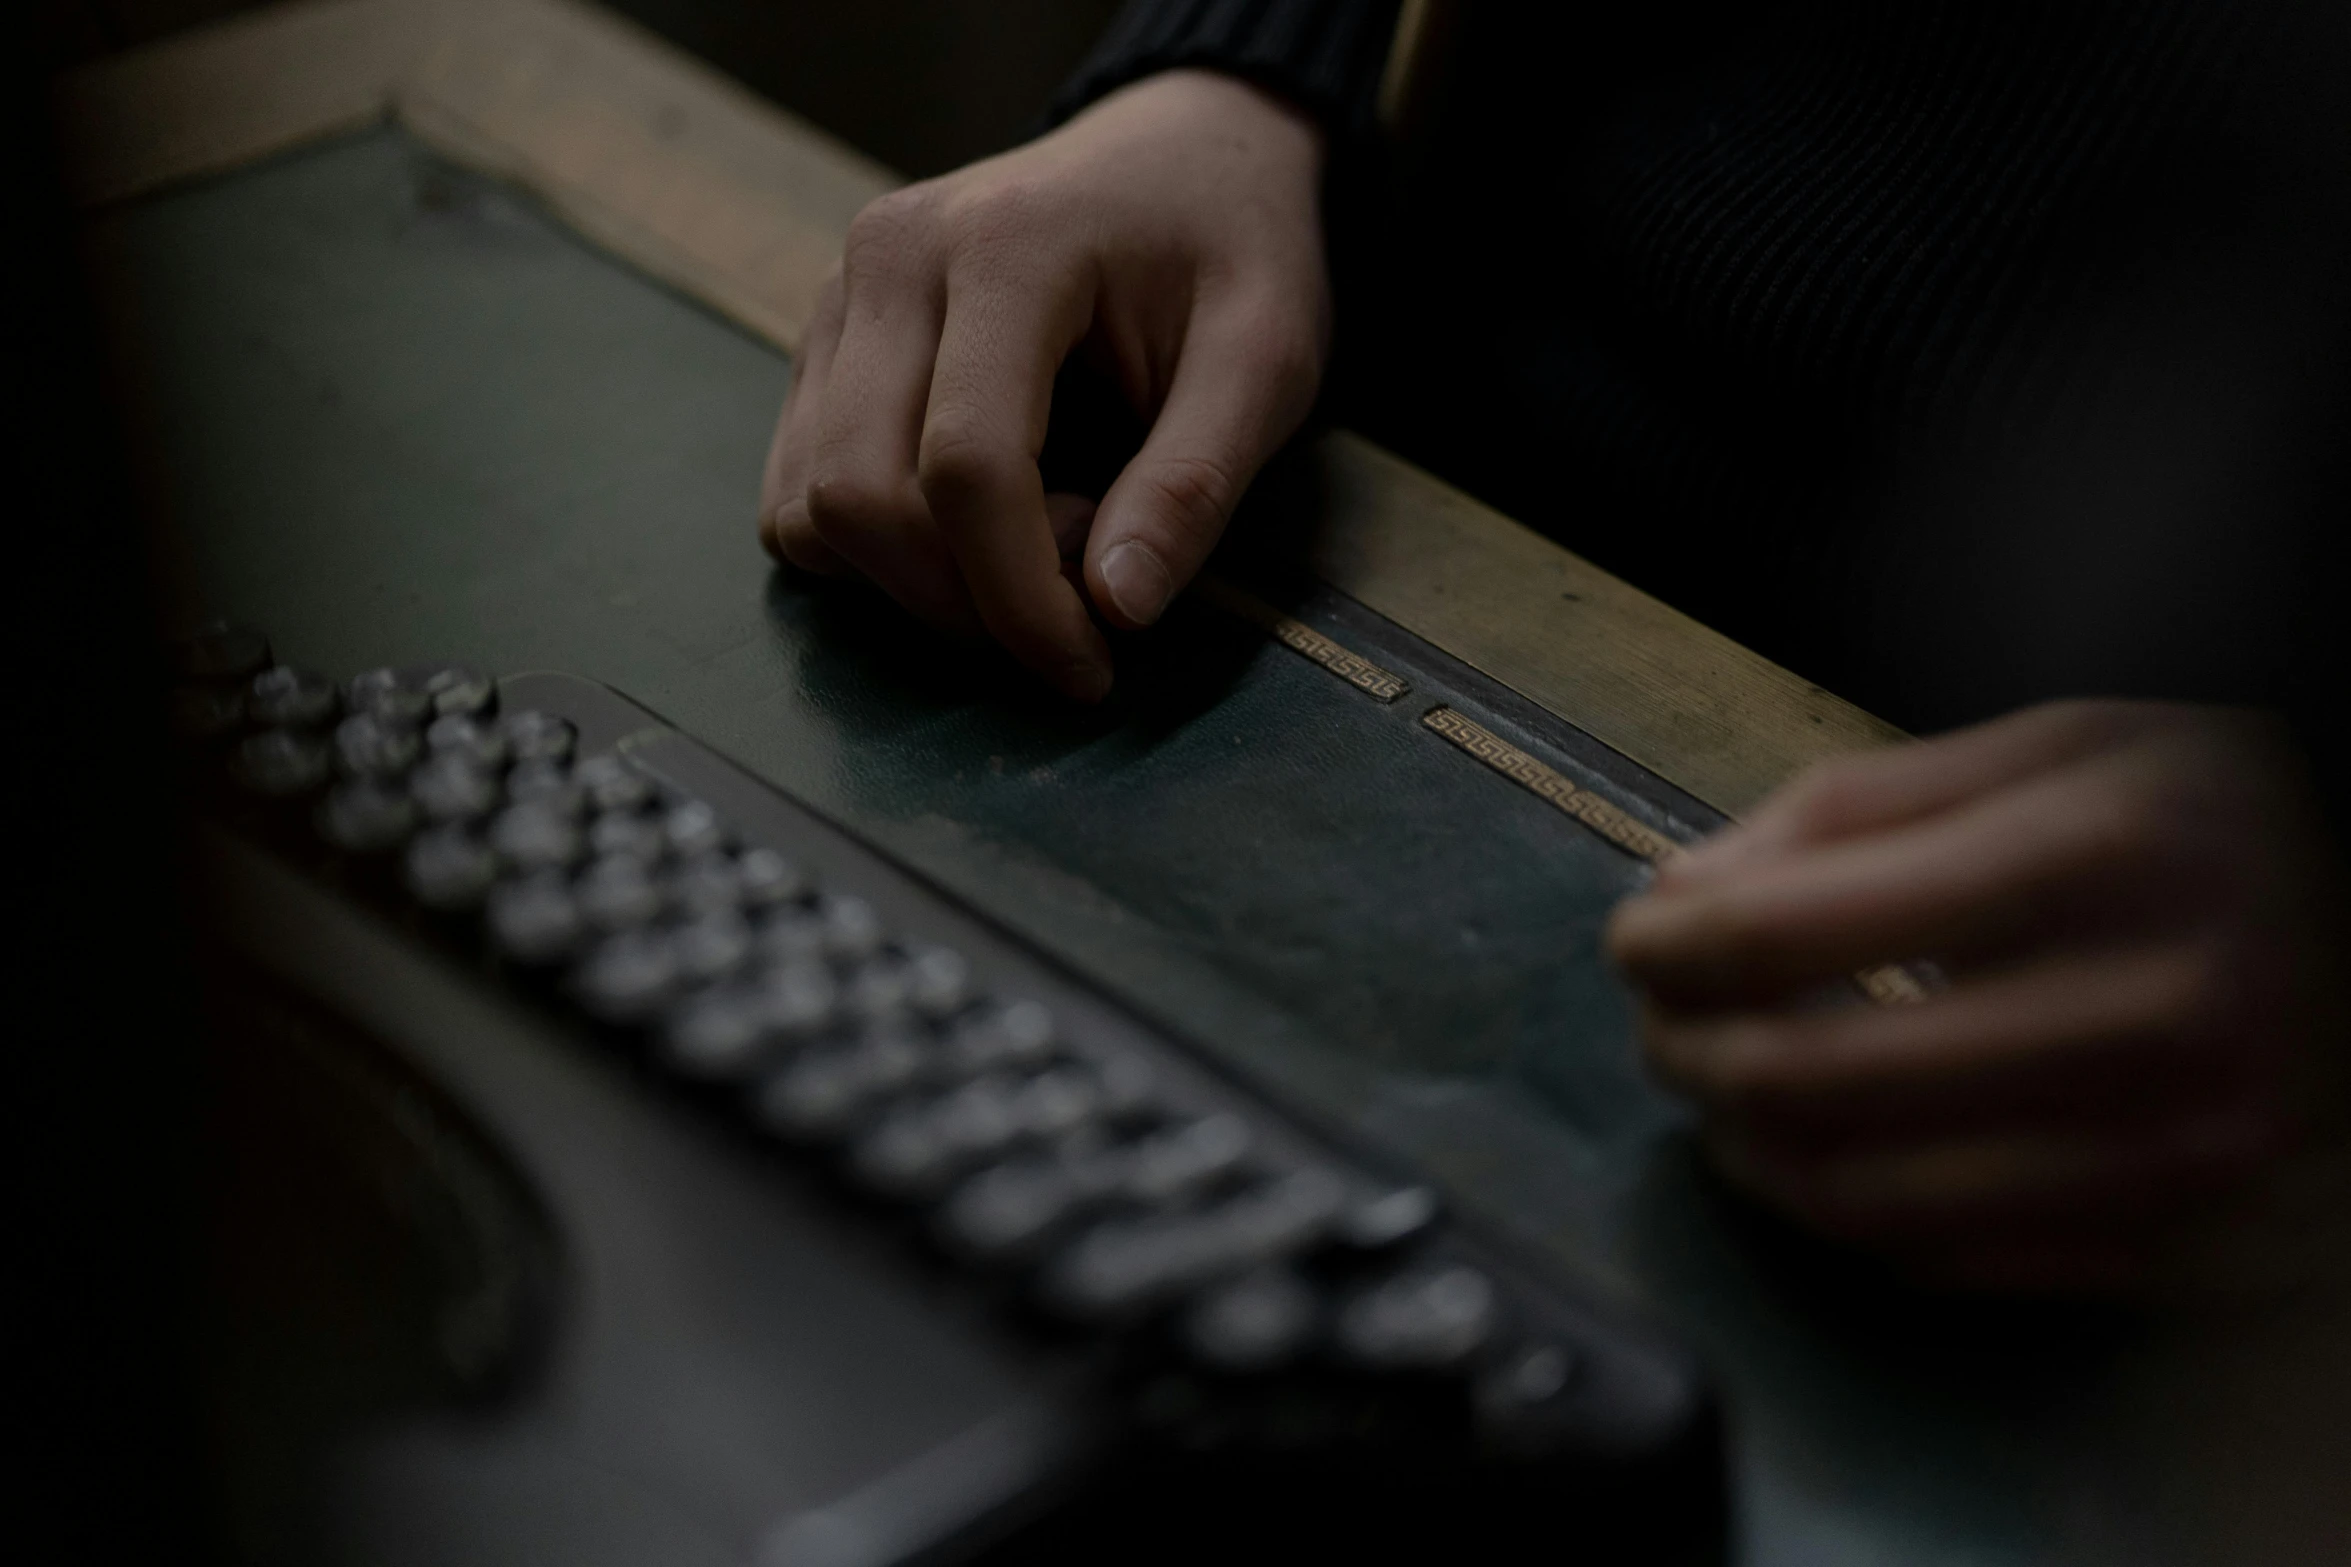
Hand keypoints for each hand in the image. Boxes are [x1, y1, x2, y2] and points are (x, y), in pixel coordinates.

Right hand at [759, 70, 1330, 700]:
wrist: (1178, 155)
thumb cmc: (1230, 247)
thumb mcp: (1265, 357)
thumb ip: (1197, 482)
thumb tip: (1116, 608)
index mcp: (1005, 246)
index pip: (966, 466)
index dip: (1019, 599)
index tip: (1089, 664)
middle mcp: (891, 260)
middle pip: (861, 497)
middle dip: (960, 604)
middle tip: (1074, 607)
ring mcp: (840, 297)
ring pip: (810, 508)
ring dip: (916, 581)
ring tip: (1037, 541)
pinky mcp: (823, 343)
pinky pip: (799, 491)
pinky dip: (876, 551)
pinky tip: (981, 520)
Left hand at [1607, 701, 2348, 1292]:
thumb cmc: (2225, 817)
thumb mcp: (2063, 746)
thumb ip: (1853, 809)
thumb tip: (1684, 889)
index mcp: (2097, 851)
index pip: (1785, 930)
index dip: (1668, 948)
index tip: (1639, 945)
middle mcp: (2153, 1005)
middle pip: (1804, 1076)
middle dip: (1688, 1055)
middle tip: (1662, 1030)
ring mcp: (2184, 1140)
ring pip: (1865, 1196)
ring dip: (1753, 1152)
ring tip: (1726, 1101)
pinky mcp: (2197, 1237)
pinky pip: (1959, 1262)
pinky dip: (1856, 1218)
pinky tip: (1834, 1158)